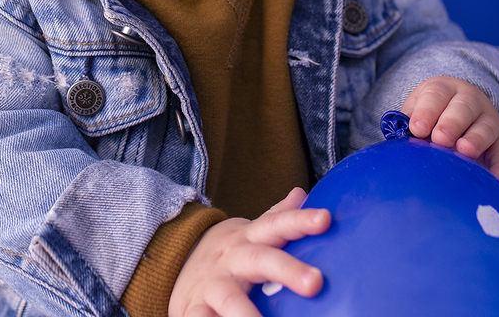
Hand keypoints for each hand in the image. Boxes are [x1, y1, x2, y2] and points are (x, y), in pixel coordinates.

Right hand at [169, 187, 329, 316]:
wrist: (173, 262)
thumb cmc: (228, 254)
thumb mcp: (249, 232)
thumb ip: (276, 217)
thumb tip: (302, 193)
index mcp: (249, 239)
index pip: (276, 224)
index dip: (300, 220)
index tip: (325, 219)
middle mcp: (232, 259)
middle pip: (260, 259)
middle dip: (287, 269)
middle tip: (315, 282)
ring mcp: (212, 285)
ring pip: (229, 297)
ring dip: (246, 313)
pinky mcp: (194, 310)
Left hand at [402, 76, 498, 183]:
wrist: (457, 112)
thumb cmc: (431, 116)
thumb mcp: (417, 111)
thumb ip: (410, 124)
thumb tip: (398, 141)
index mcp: (444, 89)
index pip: (436, 95)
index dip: (426, 111)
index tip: (416, 128)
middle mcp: (470, 101)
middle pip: (463, 108)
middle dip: (451, 123)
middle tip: (440, 139)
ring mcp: (489, 120)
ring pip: (486, 127)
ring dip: (475, 140)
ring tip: (464, 151)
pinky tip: (496, 178)